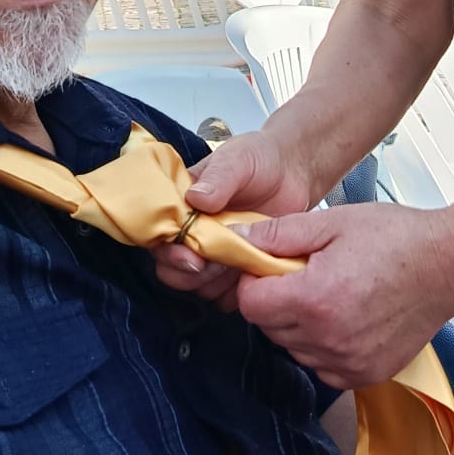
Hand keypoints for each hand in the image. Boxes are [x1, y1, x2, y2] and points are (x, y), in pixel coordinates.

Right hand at [151, 129, 316, 305]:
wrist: (294, 171)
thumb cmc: (259, 158)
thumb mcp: (238, 159)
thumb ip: (218, 177)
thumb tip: (196, 199)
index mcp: (182, 206)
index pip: (159, 236)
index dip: (169, 252)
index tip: (192, 256)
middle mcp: (193, 233)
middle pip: (171, 270)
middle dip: (188, 274)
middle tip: (217, 265)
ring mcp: (215, 254)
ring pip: (197, 287)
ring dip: (212, 285)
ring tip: (239, 266)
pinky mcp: (237, 270)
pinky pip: (225, 296)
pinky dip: (235, 294)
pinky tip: (252, 275)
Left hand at [228, 199, 453, 387]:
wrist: (449, 265)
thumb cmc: (396, 238)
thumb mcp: (331, 222)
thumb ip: (279, 234)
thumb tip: (237, 237)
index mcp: (315, 299)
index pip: (250, 305)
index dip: (254, 282)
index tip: (270, 268)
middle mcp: (328, 339)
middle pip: (269, 328)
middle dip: (276, 302)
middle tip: (304, 275)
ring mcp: (348, 362)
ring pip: (294, 349)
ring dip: (299, 326)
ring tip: (330, 293)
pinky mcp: (366, 375)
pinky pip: (322, 367)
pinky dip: (324, 346)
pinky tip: (346, 317)